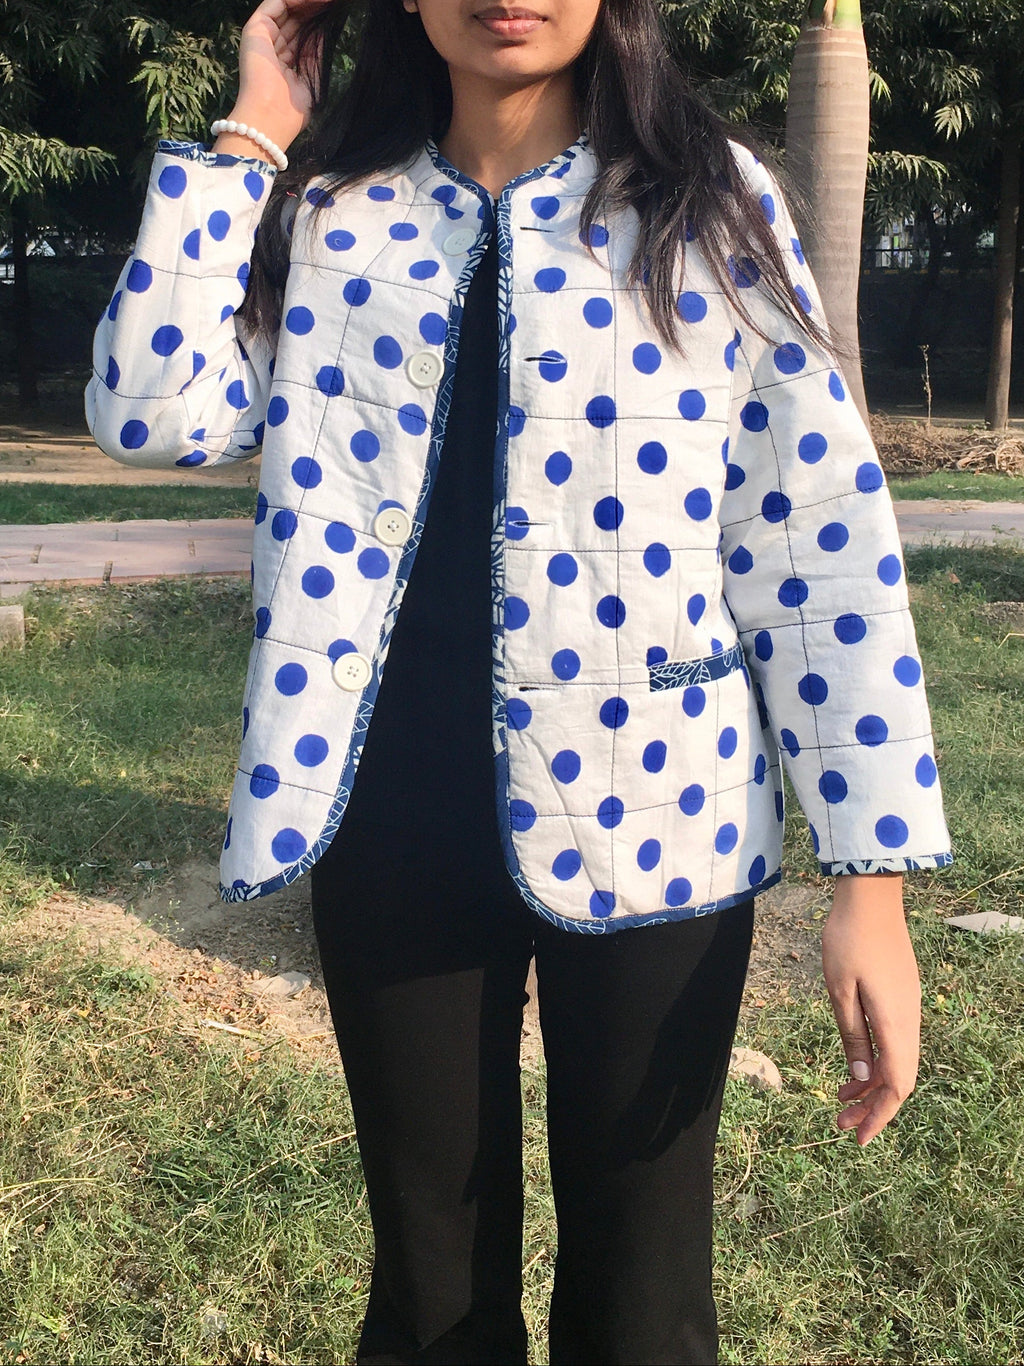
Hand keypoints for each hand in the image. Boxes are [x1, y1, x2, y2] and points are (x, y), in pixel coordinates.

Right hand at [218, 0, 339, 154]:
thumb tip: (326, 31)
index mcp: (285, 63)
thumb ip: (317, 55)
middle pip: (297, 19)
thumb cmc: (291, 110)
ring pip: (288, 9)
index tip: (338, 14)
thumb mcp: (312, 79)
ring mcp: (263, 37)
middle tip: (336, 2)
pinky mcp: (255, 29)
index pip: (304, 35)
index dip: (320, 23)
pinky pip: (277, 4)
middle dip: (316, 9)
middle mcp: (273, 48)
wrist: (271, 117)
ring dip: (309, 2)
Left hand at [820, 872, 920, 1145]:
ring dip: (871, 1085)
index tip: (857, 1137)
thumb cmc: (848, 940)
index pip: (896, 1085)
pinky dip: (875, 1061)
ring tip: (840, 1099)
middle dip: (872, 1107)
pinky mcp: (901, 996)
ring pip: (897, 1061)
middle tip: (840, 1123)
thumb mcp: (840, 991)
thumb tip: (864, 1079)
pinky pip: (894, 1042)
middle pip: (899, 1079)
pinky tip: (853, 1065)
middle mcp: (909, 1020)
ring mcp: (908, 1008)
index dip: (879, 1115)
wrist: (871, 896)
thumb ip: (853, 1036)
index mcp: (895, 1023)